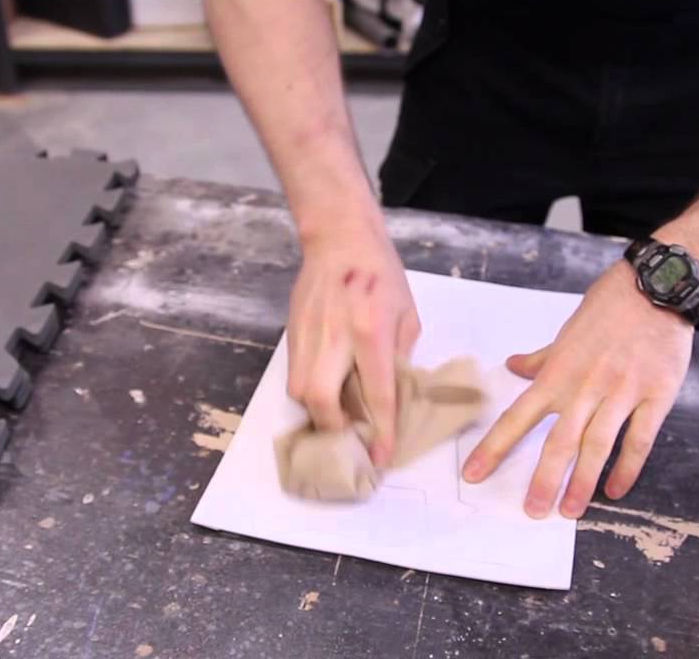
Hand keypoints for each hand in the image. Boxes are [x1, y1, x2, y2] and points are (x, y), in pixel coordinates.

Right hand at [286, 209, 420, 465]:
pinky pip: (295, 374)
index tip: (381, 458)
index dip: (380, 431)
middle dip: (334, 429)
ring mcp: (307, 335)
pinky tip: (324, 391)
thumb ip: (399, 356)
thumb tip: (390, 394)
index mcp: (370, 332)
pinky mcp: (291, 332)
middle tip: (349, 439)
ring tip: (336, 417)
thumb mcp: (407, 315)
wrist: (340, 239)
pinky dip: (308, 391)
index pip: (376, 393)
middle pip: (320, 399)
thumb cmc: (382, 275)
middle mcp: (335, 337)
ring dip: (318, 412)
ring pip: (300, 391)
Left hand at [461, 262, 693, 517]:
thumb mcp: (568, 333)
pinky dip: (628, 468)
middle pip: (559, 441)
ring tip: (571, 511)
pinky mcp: (655, 395)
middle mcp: (585, 387)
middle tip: (533, 511)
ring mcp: (622, 392)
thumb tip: (512, 367)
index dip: (494, 447)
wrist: (655, 289)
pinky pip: (640, 440)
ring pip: (598, 445)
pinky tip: (616, 490)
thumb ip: (542, 359)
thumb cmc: (608, 309)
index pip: (518, 416)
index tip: (473, 474)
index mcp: (558, 373)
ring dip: (583, 482)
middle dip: (544, 479)